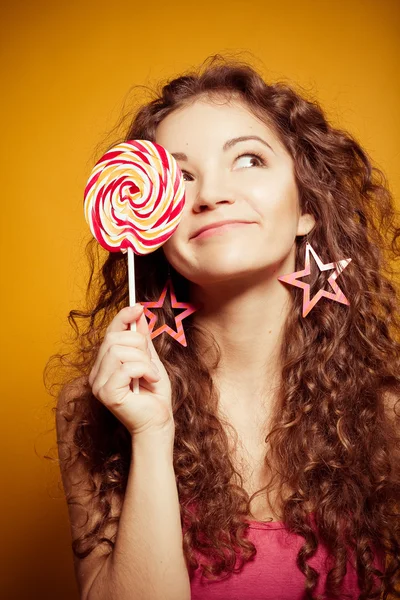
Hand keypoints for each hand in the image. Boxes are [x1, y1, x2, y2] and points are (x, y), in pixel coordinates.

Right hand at [88, 304, 173, 436]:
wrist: (159, 421)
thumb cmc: (154, 395)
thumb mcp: (151, 360)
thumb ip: (142, 340)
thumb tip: (138, 314)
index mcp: (105, 364)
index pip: (110, 334)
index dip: (123, 318)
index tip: (138, 307)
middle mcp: (97, 373)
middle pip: (114, 339)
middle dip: (139, 344)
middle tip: (151, 362)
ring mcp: (98, 384)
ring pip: (119, 351)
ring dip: (143, 360)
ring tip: (151, 374)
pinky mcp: (106, 393)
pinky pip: (126, 367)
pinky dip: (144, 370)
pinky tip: (150, 381)